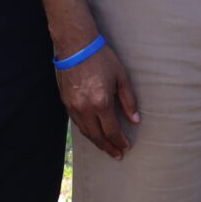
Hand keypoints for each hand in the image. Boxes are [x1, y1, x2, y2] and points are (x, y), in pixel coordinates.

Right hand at [58, 41, 140, 157]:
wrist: (75, 46)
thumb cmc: (101, 58)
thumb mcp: (121, 77)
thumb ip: (128, 100)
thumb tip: (135, 119)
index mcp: (101, 102)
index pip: (111, 130)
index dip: (119, 141)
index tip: (126, 147)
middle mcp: (85, 108)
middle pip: (97, 136)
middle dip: (108, 147)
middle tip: (117, 155)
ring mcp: (73, 107)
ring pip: (85, 132)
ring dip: (97, 142)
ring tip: (106, 147)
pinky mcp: (65, 102)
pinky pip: (77, 123)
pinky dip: (86, 131)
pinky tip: (93, 133)